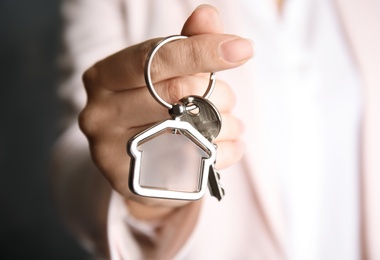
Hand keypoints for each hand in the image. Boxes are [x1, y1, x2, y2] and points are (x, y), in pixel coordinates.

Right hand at [79, 5, 253, 218]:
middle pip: (177, 93)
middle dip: (218, 94)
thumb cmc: (151, 110)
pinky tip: (227, 146)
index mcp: (103, 77)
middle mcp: (99, 114)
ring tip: (229, 124)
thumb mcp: (162, 74)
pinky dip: (225, 152)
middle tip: (227, 99)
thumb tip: (207, 14)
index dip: (203, 51)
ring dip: (227, 124)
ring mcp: (111, 152)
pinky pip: (195, 164)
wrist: (135, 164)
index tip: (242, 48)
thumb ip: (185, 44)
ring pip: (191, 130)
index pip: (157, 58)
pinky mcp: (134, 183)